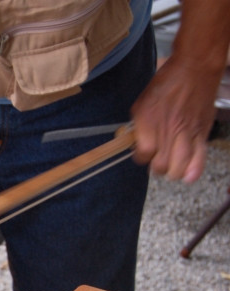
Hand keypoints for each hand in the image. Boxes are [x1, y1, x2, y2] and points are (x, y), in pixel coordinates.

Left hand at [131, 57, 218, 182]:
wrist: (195, 68)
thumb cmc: (166, 82)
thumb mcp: (142, 102)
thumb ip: (139, 125)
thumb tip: (136, 142)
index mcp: (149, 122)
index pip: (143, 154)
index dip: (141, 157)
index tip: (143, 153)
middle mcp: (168, 130)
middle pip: (161, 166)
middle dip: (156, 168)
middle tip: (157, 162)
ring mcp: (187, 132)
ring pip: (179, 167)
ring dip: (173, 172)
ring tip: (171, 168)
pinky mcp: (202, 132)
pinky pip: (199, 158)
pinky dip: (193, 171)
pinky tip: (188, 175)